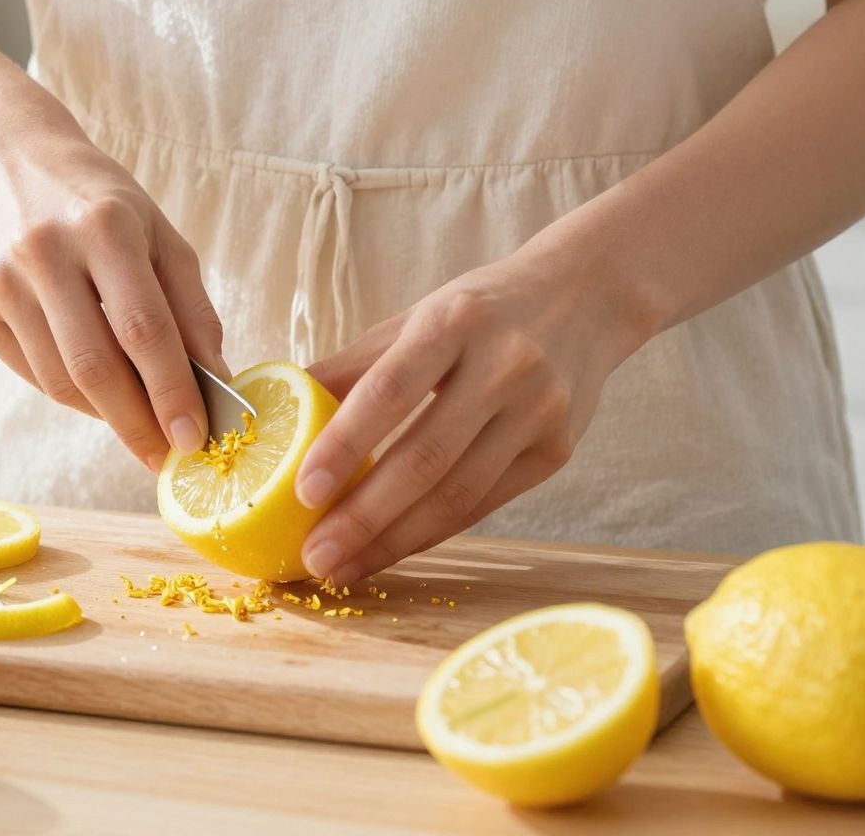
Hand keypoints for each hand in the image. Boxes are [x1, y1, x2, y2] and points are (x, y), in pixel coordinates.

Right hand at [0, 128, 225, 470]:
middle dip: (137, 423)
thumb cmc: (99, 201)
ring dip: (105, 415)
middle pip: (95, 366)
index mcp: (104, 227)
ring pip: (59, 380)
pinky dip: (70, 394)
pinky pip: (31, 373)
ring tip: (138, 422)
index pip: (143, 328)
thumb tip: (213, 379)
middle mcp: (45, 252)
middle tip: (166, 455)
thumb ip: (190, 304)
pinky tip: (97, 392)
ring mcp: (1, 282)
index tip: (195, 437)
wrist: (5, 160)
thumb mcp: (159, 232)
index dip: (171, 391)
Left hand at [293, 244, 651, 584]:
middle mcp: (503, 366)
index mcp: (453, 322)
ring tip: (342, 567)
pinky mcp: (557, 452)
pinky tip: (392, 550)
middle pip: (425, 457)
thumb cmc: (481, 312)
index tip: (302, 491)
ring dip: (394, 540)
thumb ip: (352, 366)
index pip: (390, 391)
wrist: (586, 298)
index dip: (344, 444)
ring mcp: (537, 412)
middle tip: (314, 556)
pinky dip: (434, 532)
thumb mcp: (415, 318)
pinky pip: (484, 503)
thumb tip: (278, 413)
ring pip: (458, 493)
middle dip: (364, 516)